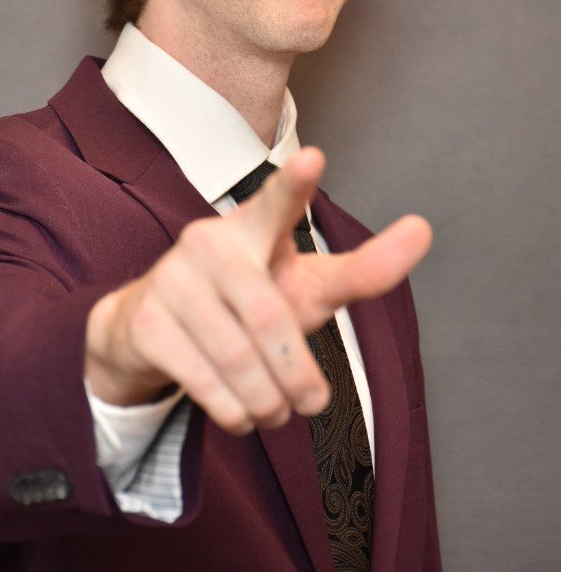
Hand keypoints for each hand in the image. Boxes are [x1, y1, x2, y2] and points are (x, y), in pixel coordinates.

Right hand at [85, 147, 431, 434]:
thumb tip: (425, 228)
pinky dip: (234, 412)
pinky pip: (204, 381)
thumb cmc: (242, 303)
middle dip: (298, 374)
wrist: (146, 331)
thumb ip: (362, 269)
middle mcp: (209, 242)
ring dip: (269, 403)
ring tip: (275, 411)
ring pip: (239, 358)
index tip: (314, 157)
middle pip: (272, 318)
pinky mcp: (146, 322)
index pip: (278, 204)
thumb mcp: (303, 287)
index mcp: (253, 228)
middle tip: (311, 403)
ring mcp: (171, 279)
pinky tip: (239, 413)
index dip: (295, 185)